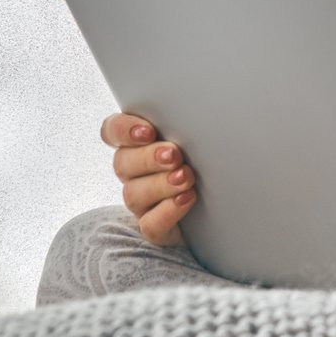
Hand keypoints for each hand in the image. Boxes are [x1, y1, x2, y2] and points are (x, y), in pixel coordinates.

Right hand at [102, 111, 197, 246]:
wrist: (223, 207)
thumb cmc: (206, 160)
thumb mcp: (196, 138)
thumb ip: (185, 125)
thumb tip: (200, 108)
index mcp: (136, 145)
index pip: (112, 131)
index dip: (123, 130)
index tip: (147, 131)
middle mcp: (133, 173)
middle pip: (122, 162)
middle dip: (149, 158)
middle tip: (174, 154)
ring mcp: (142, 202)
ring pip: (134, 194)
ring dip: (160, 184)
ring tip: (185, 177)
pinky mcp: (155, 228)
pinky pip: (150, 224)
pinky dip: (168, 211)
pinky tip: (187, 198)